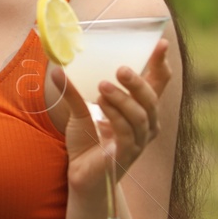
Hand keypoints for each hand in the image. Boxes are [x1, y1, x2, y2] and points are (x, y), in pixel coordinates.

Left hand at [54, 39, 170, 196]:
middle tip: (121, 69)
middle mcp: (145, 125)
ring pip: (140, 116)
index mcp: (140, 110)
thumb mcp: (80, 112)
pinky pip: (127, 133)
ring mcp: (138, 141)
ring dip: (122, 99)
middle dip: (138, 83)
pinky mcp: (125, 154)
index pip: (157, 85)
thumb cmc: (87, 141)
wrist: (81, 174)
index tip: (161, 44)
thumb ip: (73, 92)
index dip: (160, 65)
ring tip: (103, 86)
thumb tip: (56, 68)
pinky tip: (101, 105)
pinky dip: (115, 116)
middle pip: (151, 100)